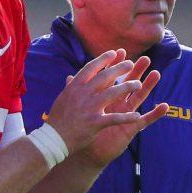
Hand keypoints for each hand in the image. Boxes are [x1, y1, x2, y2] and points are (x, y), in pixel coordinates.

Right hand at [42, 50, 159, 158]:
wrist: (52, 139)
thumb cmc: (57, 120)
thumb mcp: (62, 99)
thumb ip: (70, 87)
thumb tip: (71, 77)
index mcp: (75, 87)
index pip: (91, 68)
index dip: (104, 59)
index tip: (114, 52)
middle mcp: (82, 94)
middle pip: (105, 76)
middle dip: (120, 68)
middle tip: (131, 63)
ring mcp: (89, 108)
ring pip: (113, 93)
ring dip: (127, 87)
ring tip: (138, 84)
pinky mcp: (95, 123)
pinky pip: (115, 118)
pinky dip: (127, 117)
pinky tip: (137, 116)